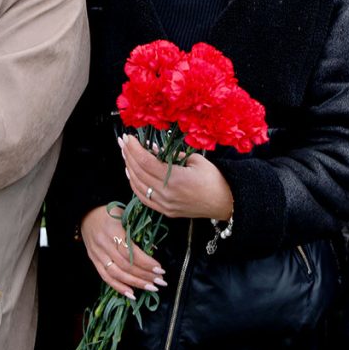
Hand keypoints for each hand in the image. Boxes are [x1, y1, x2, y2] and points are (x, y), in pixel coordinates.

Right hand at [80, 205, 165, 298]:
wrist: (86, 212)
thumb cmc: (109, 212)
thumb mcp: (124, 215)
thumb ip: (136, 231)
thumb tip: (154, 248)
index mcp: (113, 231)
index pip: (130, 252)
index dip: (146, 263)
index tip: (160, 269)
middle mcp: (104, 244)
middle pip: (125, 265)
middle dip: (145, 275)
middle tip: (160, 281)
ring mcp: (98, 254)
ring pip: (117, 274)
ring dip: (135, 283)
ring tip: (151, 288)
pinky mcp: (94, 260)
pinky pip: (106, 277)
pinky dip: (119, 287)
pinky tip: (132, 294)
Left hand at [119, 135, 233, 220]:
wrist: (226, 203)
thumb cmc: (215, 179)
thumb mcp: (195, 160)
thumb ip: (172, 155)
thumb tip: (153, 149)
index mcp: (175, 179)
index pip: (146, 162)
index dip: (134, 149)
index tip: (127, 137)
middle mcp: (166, 194)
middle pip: (139, 173)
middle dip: (128, 155)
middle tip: (122, 142)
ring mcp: (165, 205)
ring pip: (138, 186)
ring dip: (129, 168)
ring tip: (125, 154)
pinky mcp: (165, 211)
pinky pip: (143, 198)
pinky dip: (135, 184)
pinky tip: (131, 173)